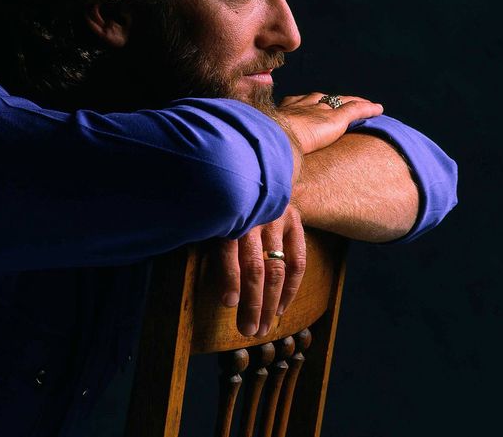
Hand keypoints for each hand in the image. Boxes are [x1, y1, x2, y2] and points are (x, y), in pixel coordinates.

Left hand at [213, 203, 305, 336]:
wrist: (259, 173)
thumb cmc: (229, 205)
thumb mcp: (214, 216)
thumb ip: (211, 240)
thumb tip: (204, 276)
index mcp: (230, 217)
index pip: (229, 251)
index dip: (230, 278)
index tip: (228, 303)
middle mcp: (255, 219)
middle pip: (255, 267)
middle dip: (252, 303)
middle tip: (248, 330)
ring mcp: (277, 220)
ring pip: (276, 269)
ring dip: (271, 303)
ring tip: (263, 328)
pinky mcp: (294, 222)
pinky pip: (297, 262)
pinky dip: (291, 289)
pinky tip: (281, 308)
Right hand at [277, 93, 382, 154]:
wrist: (276, 138)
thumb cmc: (267, 146)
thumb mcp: (267, 146)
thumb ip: (271, 154)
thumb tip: (265, 189)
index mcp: (285, 113)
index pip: (297, 103)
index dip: (304, 103)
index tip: (305, 105)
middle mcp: (303, 107)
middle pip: (320, 98)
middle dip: (328, 99)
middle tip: (336, 102)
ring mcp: (320, 111)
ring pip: (340, 101)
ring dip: (351, 101)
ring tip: (362, 103)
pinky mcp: (336, 119)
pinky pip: (356, 110)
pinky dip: (367, 108)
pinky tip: (378, 109)